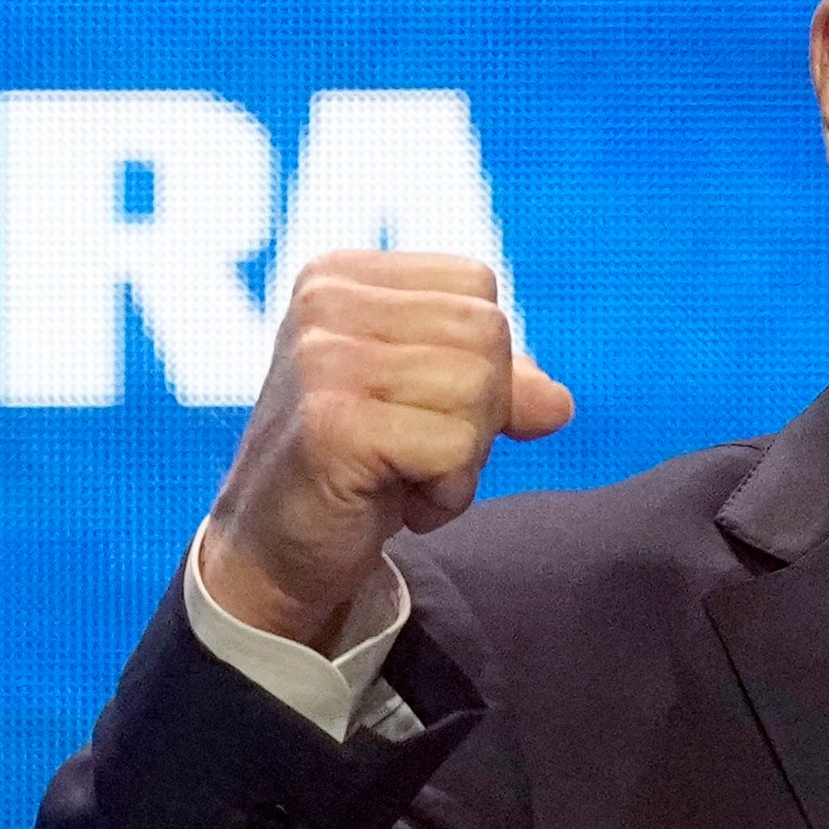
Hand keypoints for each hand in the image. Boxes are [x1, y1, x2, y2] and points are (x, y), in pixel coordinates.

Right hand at [198, 250, 572, 647]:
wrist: (271, 553)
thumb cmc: (353, 467)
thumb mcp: (428, 403)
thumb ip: (496, 383)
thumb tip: (558, 404)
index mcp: (342, 276)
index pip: (477, 287)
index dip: (478, 360)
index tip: (417, 406)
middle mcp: (324, 302)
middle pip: (486, 335)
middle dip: (477, 412)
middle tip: (413, 452)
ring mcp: (322, 360)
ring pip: (478, 389)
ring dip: (461, 458)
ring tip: (399, 474)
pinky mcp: (332, 423)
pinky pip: (453, 448)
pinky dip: (444, 494)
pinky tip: (388, 500)